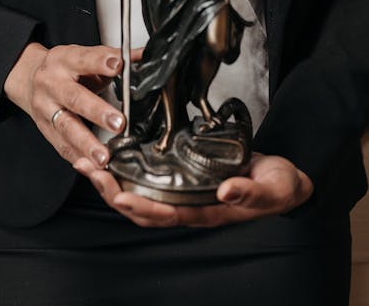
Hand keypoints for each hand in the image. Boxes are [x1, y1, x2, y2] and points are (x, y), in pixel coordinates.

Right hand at [3, 42, 140, 168]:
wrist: (30, 79)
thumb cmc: (64, 69)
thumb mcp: (84, 56)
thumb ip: (113, 57)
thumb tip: (143, 54)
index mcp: (64, 60)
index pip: (84, 59)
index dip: (100, 62)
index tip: (118, 66)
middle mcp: (52, 83)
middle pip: (74, 98)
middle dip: (97, 112)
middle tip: (119, 123)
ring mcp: (46, 108)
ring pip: (67, 127)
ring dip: (87, 144)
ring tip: (104, 157)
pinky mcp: (46, 129)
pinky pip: (62, 146)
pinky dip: (78, 158)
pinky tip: (91, 167)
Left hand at [74, 151, 312, 227]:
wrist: (283, 181)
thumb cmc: (276, 186)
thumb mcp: (269, 188)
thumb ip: (249, 192)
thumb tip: (225, 193)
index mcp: (205, 210)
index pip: (164, 213)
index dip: (139, 205)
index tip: (117, 193)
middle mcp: (188, 204)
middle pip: (141, 206)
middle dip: (111, 191)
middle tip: (87, 169)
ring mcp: (183, 192)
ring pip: (139, 193)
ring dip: (111, 181)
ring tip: (86, 162)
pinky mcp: (182, 176)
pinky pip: (148, 179)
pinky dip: (126, 170)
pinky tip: (111, 155)